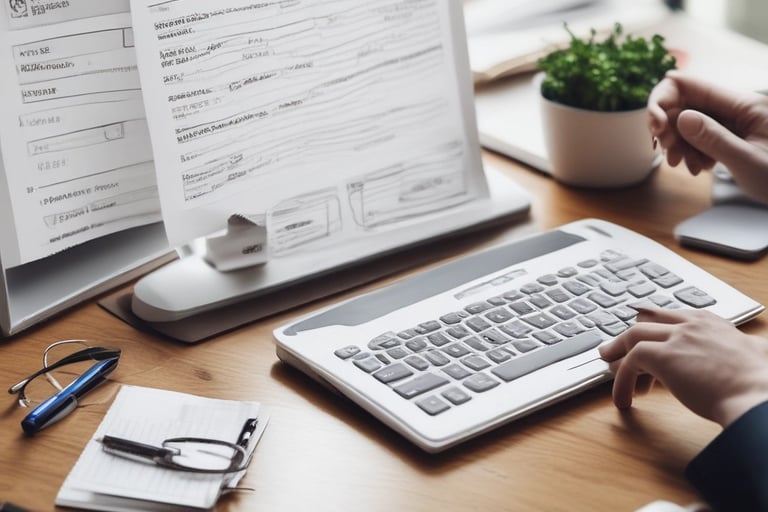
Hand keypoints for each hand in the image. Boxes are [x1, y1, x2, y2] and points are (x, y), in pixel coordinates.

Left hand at [599, 307, 767, 427]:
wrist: (760, 394)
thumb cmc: (762, 384)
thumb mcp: (755, 356)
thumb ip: (748, 350)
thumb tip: (756, 354)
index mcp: (713, 323)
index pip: (674, 316)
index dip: (657, 329)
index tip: (647, 339)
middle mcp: (692, 324)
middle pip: (649, 319)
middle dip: (631, 334)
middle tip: (617, 348)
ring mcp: (676, 337)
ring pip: (634, 336)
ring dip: (617, 352)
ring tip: (608, 365)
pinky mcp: (662, 356)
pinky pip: (630, 362)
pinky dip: (621, 380)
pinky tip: (623, 398)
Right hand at [647, 71, 767, 203]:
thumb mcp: (746, 161)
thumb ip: (712, 138)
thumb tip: (680, 117)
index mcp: (744, 103)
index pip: (690, 84)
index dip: (663, 101)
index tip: (655, 128)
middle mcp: (737, 106)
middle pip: (685, 102)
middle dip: (668, 126)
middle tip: (667, 153)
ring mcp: (734, 120)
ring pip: (689, 121)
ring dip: (679, 143)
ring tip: (685, 166)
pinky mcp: (732, 134)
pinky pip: (701, 135)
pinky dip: (692, 151)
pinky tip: (699, 167)